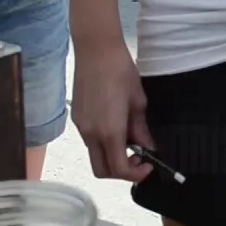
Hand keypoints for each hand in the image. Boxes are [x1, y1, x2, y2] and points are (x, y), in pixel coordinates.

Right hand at [71, 37, 154, 181]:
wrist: (96, 50)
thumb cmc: (121, 71)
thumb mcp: (138, 102)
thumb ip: (141, 129)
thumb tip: (148, 147)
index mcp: (109, 131)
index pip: (118, 169)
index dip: (135, 174)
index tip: (148, 165)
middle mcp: (90, 134)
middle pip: (102, 170)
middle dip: (121, 172)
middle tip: (138, 158)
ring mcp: (80, 127)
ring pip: (95, 155)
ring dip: (112, 155)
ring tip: (129, 137)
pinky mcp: (77, 118)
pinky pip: (89, 140)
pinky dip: (103, 142)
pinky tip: (116, 126)